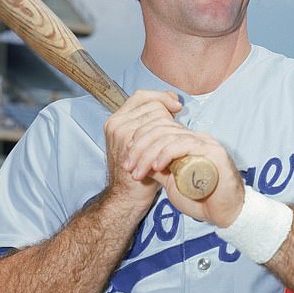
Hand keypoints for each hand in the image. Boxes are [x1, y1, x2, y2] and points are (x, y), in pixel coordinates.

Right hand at [103, 90, 182, 212]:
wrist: (126, 196)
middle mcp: (116, 123)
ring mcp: (121, 132)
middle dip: (169, 113)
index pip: (141, 96)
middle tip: (177, 129)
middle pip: (152, 104)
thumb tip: (172, 106)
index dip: (161, 97)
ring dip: (170, 125)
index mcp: (116, 120)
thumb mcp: (141, 145)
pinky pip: (159, 127)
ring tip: (173, 141)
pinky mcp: (130, 142)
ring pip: (157, 114)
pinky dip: (170, 134)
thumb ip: (149, 126)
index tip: (176, 106)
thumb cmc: (140, 171)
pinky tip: (173, 145)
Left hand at [123, 95, 243, 226]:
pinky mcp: (212, 151)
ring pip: (168, 135)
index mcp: (186, 140)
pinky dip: (166, 153)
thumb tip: (138, 161)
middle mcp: (195, 137)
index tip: (127, 160)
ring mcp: (205, 142)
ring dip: (147, 153)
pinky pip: (183, 144)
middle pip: (160, 128)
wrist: (224, 214)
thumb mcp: (170, 181)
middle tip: (128, 167)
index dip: (139, 139)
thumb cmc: (200, 199)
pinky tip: (156, 167)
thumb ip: (158, 169)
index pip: (159, 126)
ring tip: (138, 172)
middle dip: (139, 147)